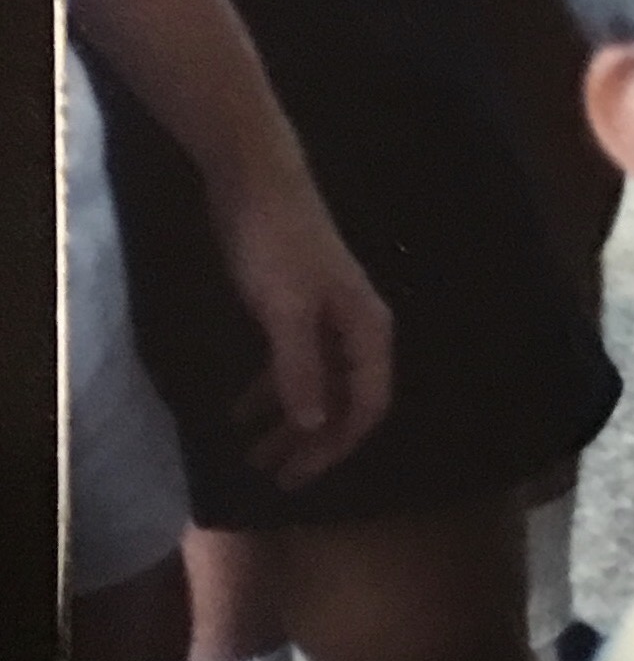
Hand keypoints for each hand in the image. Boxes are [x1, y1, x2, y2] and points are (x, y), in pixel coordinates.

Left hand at [213, 175, 391, 490]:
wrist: (255, 181)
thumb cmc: (276, 244)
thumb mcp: (285, 311)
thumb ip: (300, 368)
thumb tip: (314, 425)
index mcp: (368, 331)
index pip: (367, 404)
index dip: (336, 446)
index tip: (299, 475)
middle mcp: (356, 331)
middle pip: (343, 402)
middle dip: (311, 443)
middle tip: (274, 478)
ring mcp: (326, 321)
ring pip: (315, 386)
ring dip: (287, 423)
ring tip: (252, 456)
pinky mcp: (295, 311)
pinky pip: (290, 367)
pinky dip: (269, 393)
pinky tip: (239, 413)